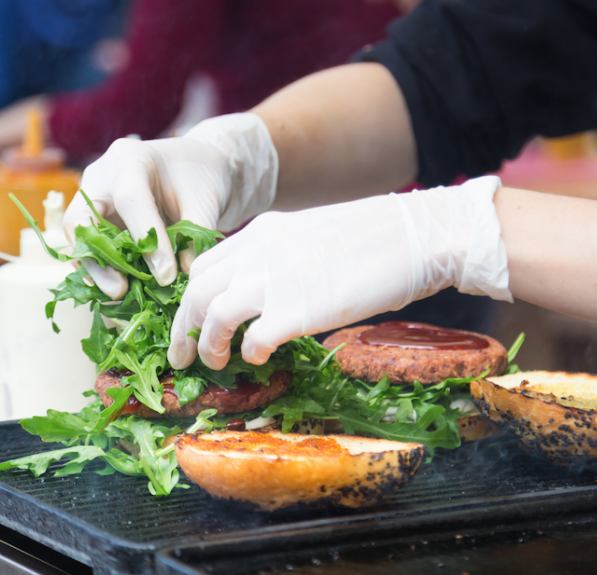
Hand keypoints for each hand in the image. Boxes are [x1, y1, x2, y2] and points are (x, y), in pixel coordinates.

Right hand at [63, 113, 277, 298]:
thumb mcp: (205, 200)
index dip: (146, 240)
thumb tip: (182, 275)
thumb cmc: (201, 178)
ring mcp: (93, 201)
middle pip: (82, 219)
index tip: (166, 275)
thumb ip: (194, 234)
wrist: (196, 169)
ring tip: (120, 296)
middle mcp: (101, 178)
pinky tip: (121, 292)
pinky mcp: (96, 223)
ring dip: (97, 271)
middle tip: (120, 290)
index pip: (130, 200)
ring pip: (80, 240)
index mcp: (130, 159)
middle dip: (99, 259)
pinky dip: (103, 272)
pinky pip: (90, 251)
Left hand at [167, 176, 511, 368]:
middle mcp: (259, 252)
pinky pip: (252, 340)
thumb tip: (268, 289)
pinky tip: (261, 359)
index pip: (205, 265)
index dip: (191, 297)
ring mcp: (276, 279)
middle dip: (182, 328)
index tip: (193, 321)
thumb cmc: (375, 239)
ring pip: (212, 315)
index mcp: (263, 231)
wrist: (414, 237)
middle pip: (196, 291)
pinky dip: (249, 354)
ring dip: (207, 345)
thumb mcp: (312, 234)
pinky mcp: (298, 309)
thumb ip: (282, 254)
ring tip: (214, 364)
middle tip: (183, 355)